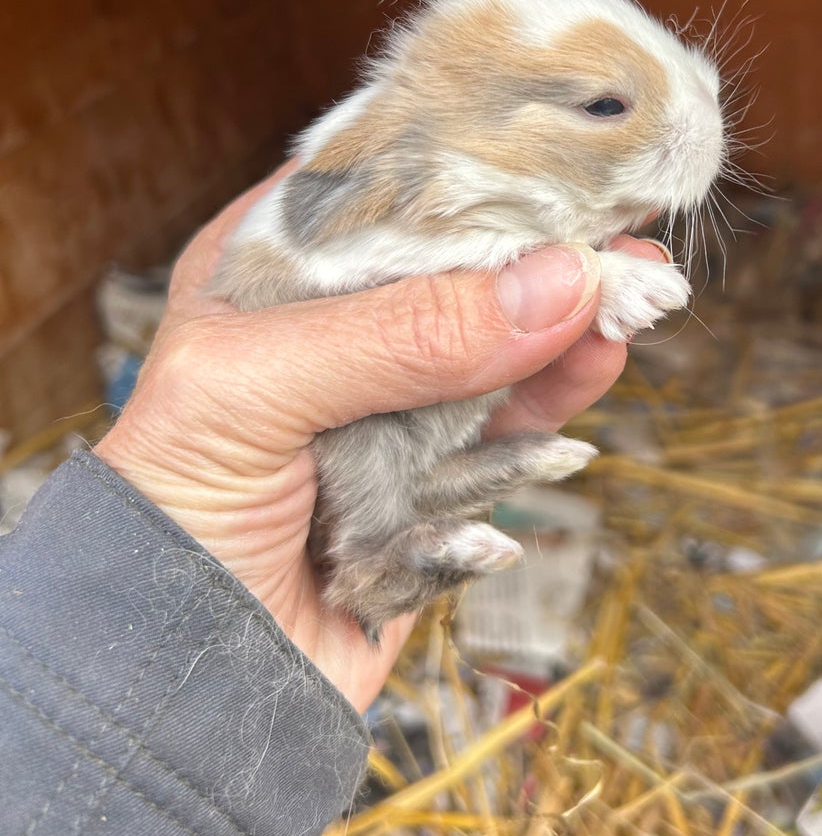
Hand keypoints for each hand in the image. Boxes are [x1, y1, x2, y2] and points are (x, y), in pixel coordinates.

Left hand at [96, 165, 668, 712]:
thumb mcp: (255, 392)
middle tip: (624, 228)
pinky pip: (513, 427)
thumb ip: (402, 334)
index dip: (470, 169)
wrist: (178, 687)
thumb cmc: (169, 518)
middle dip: (541, 245)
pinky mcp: (437, 479)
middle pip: (461, 265)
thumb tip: (558, 285)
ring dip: (570, 318)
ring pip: (502, 342)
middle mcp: (335, 328)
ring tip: (638, 295)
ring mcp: (391, 405)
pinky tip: (599, 363)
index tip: (560, 148)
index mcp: (270, 274)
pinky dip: (560, 397)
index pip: (382, 192)